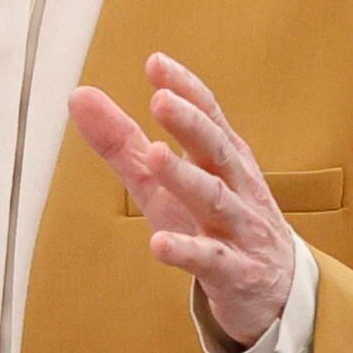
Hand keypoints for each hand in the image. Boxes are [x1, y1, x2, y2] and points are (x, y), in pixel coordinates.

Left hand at [69, 52, 297, 352]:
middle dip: (191, 124)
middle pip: (216, 150)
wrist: (273, 288)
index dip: (186, 90)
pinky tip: (159, 244)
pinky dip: (187, 251)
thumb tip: (78, 95)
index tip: (156, 63)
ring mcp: (239, 229)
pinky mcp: (235, 272)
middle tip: (161, 100)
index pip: (210, 116)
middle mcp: (236, 187)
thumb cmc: (211, 223)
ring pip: (215, 199)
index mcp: (223, 159)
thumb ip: (122, 141)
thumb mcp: (162, 182)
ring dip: (186, 177)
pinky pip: (211, 260)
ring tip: (156, 155)